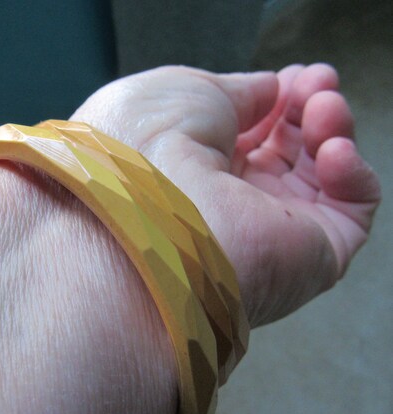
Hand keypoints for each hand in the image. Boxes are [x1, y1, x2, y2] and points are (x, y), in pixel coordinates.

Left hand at [71, 64, 380, 325]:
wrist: (144, 215)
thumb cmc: (143, 148)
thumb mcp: (185, 93)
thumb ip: (236, 91)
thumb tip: (270, 89)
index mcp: (194, 165)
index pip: (251, 133)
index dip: (277, 100)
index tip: (293, 75)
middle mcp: (229, 200)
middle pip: (288, 151)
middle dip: (308, 108)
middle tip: (318, 81)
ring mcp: (267, 229)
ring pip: (323, 175)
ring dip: (332, 129)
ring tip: (325, 105)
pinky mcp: (307, 256)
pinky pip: (349, 210)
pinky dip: (353, 173)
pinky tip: (333, 149)